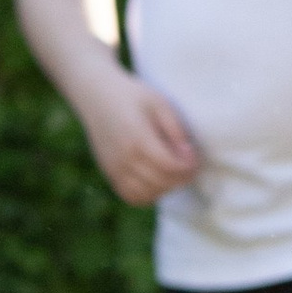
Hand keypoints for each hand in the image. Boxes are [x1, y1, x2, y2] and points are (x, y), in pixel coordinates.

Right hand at [79, 67, 199, 204]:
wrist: (96, 96)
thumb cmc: (131, 96)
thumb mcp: (159, 103)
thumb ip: (175, 129)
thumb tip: (188, 154)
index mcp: (138, 139)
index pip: (170, 166)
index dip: (188, 166)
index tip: (195, 158)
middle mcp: (124, 159)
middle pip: (161, 182)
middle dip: (182, 178)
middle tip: (190, 167)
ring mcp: (115, 169)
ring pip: (147, 194)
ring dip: (166, 188)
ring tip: (173, 174)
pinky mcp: (110, 173)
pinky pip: (131, 196)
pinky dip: (148, 195)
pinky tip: (156, 181)